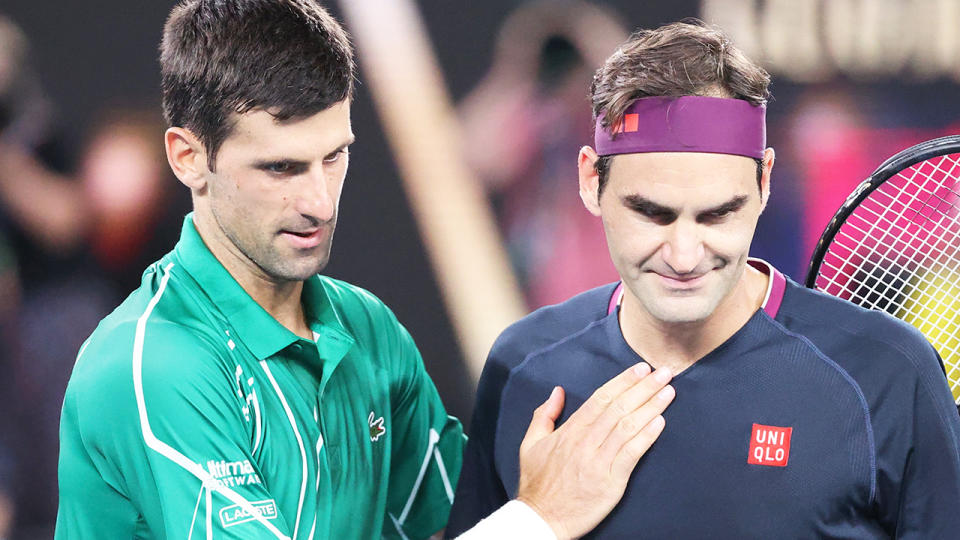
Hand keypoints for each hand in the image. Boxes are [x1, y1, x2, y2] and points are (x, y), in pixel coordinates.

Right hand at [515, 363, 673, 538]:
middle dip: (643, 388)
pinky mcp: (610, 482)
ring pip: (628, 427)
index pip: (601, 399)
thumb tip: (557, 392)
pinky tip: (660, 422)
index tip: (641, 369)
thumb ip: (544, 415)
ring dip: (651, 406)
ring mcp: (598, 462)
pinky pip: (631, 454)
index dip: (623, 382)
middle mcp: (585, 442)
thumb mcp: (530, 444)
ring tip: (668, 392)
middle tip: (664, 372)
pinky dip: (646, 436)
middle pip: (618, 408)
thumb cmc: (537, 483)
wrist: (540, 519)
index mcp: (569, 431)